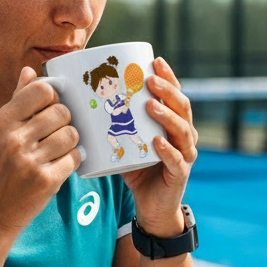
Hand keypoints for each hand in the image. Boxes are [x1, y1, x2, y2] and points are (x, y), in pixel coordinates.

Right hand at [0, 68, 80, 237]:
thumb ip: (17, 100)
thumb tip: (30, 71)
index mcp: (1, 121)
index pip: (41, 90)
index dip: (53, 97)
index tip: (52, 107)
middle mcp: (14, 139)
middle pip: (62, 112)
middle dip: (65, 122)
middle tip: (56, 133)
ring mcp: (30, 161)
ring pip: (71, 135)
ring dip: (70, 142)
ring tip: (59, 150)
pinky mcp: (46, 181)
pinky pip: (74, 158)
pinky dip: (73, 160)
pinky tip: (61, 164)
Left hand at [124, 58, 196, 237]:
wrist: (150, 206)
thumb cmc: (137, 169)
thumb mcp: (126, 141)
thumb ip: (113, 122)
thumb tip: (81, 100)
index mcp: (173, 124)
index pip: (174, 95)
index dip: (168, 77)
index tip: (154, 60)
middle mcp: (184, 136)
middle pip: (182, 108)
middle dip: (167, 91)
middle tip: (150, 80)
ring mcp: (185, 155)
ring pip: (183, 131)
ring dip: (167, 116)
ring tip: (150, 106)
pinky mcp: (180, 175)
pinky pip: (177, 160)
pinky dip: (168, 150)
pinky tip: (157, 141)